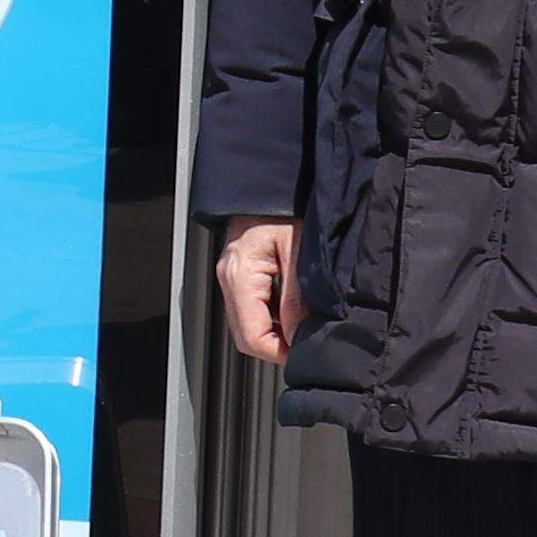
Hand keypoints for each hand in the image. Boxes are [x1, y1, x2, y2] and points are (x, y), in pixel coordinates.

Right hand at [213, 217, 296, 366]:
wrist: (275, 182)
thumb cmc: (287, 205)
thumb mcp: (300, 252)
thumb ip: (296, 298)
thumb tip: (297, 337)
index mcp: (239, 274)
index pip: (250, 336)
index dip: (279, 352)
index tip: (304, 354)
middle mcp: (229, 278)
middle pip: (245, 334)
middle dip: (277, 344)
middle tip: (308, 343)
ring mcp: (232, 276)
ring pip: (249, 323)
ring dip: (277, 330)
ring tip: (304, 321)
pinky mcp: (240, 274)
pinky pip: (254, 306)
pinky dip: (274, 314)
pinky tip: (294, 305)